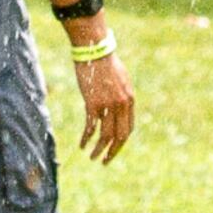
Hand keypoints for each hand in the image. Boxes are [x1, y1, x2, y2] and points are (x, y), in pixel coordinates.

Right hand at [67, 43, 135, 161]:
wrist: (95, 50)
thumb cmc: (106, 63)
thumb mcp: (122, 79)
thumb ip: (122, 96)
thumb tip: (120, 108)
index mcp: (130, 99)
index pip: (129, 128)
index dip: (121, 141)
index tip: (114, 148)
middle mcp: (122, 104)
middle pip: (120, 136)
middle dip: (113, 151)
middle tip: (105, 161)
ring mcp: (108, 105)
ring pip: (105, 135)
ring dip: (99, 149)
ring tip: (93, 157)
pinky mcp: (93, 104)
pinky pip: (91, 127)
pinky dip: (86, 139)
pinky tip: (82, 145)